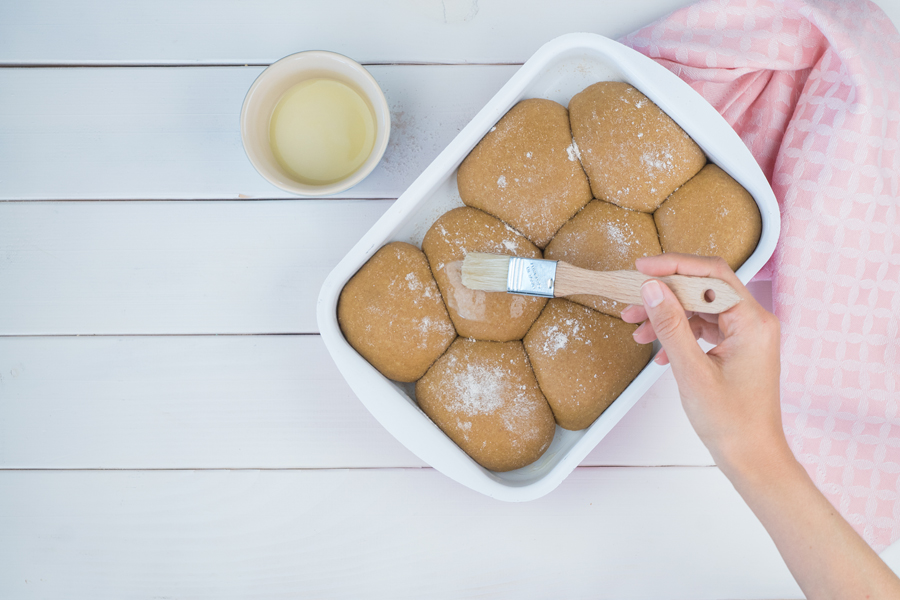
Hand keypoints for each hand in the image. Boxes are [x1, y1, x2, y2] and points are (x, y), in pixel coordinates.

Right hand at [620, 254, 786, 474]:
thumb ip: (670, 326)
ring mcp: (746, 335)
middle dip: (665, 292)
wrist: (752, 458)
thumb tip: (652, 289)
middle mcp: (753, 322)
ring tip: (636, 327)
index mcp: (752, 321)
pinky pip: (703, 327)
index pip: (710, 275)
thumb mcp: (691, 371)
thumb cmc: (731, 421)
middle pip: (703, 288)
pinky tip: (657, 351)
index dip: (674, 266)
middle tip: (632, 299)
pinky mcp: (737, 349)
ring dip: (667, 314)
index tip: (642, 268)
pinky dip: (678, 332)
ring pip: (700, 308)